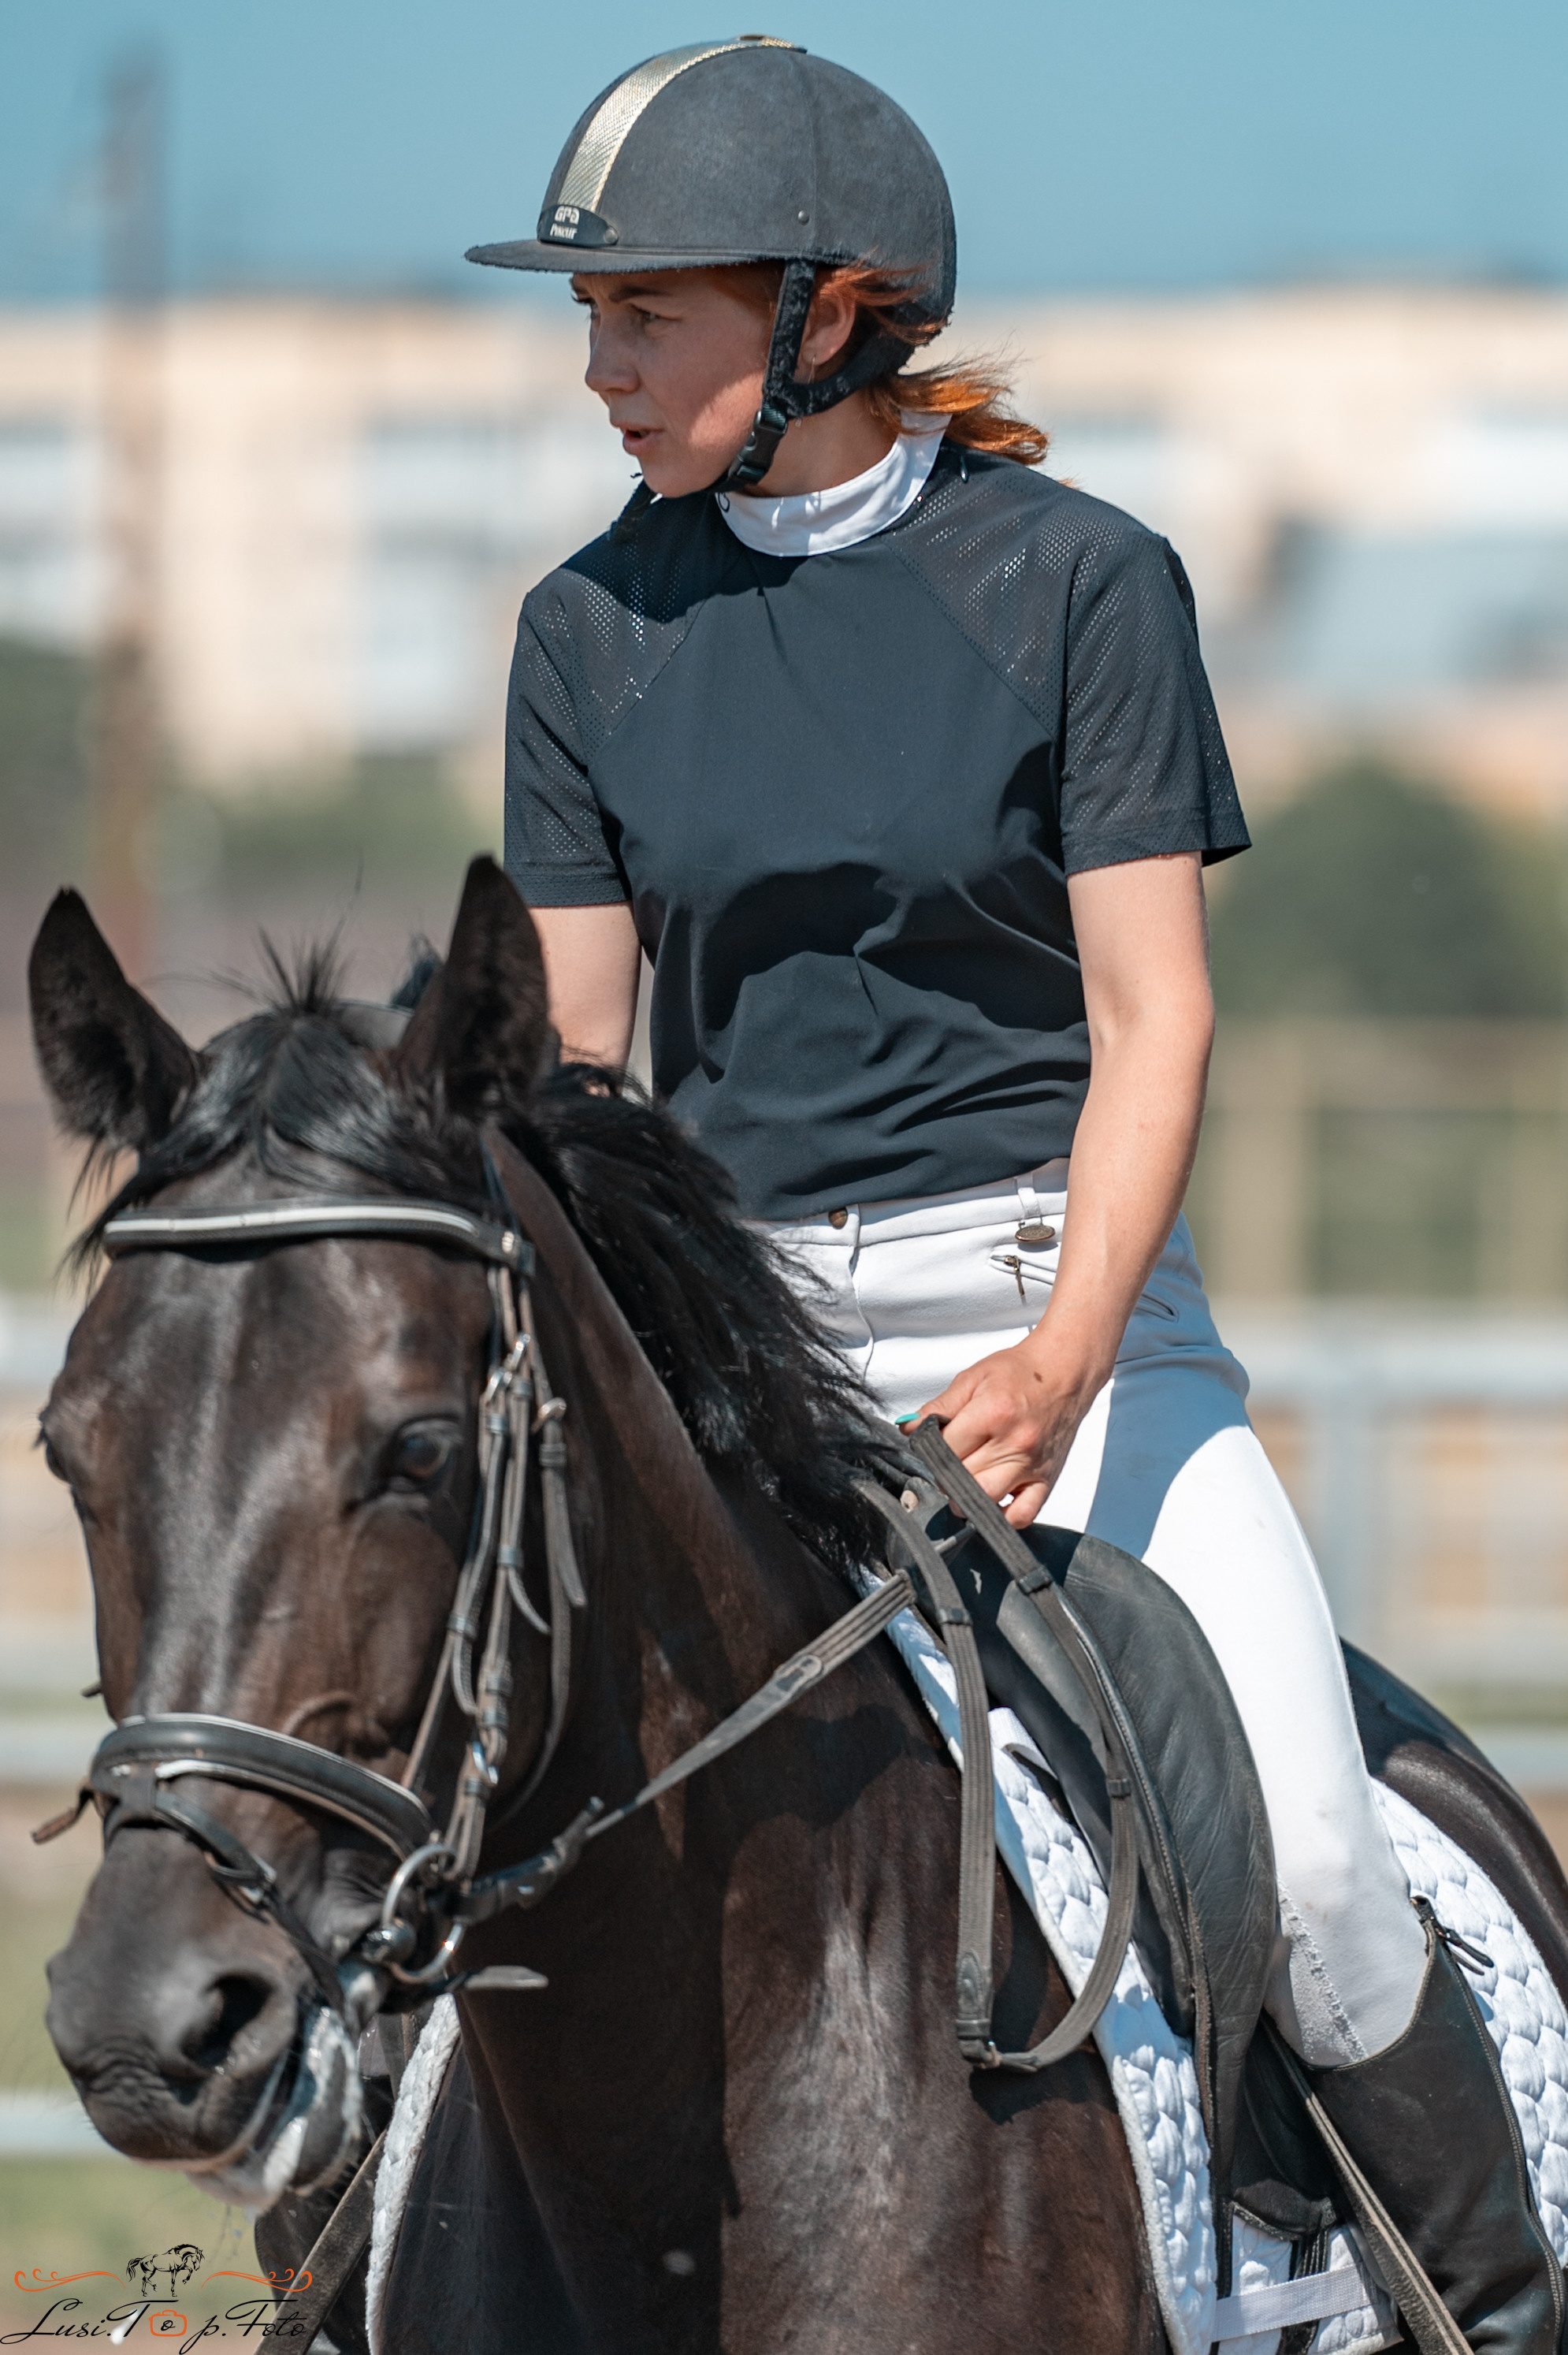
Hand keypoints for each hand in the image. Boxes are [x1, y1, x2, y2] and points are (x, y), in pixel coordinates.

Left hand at [916, 1337, 1102, 1529]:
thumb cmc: (1020, 1373)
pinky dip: (1003, 1517)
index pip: (946, 1449)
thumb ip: (939, 1406)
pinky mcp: (1047, 1480)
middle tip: (949, 1461)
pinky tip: (992, 1502)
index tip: (934, 1445)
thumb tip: (909, 1428)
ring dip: (967, 1497)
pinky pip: (1022, 1515)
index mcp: (993, 1413)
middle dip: (946, 1472)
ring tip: (965, 1481)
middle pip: (962, 1477)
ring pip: (987, 1500)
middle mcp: (1014, 1442)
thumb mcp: (973, 1378)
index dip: (932, 1449)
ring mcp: (1032, 1465)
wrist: (1063, 1372)